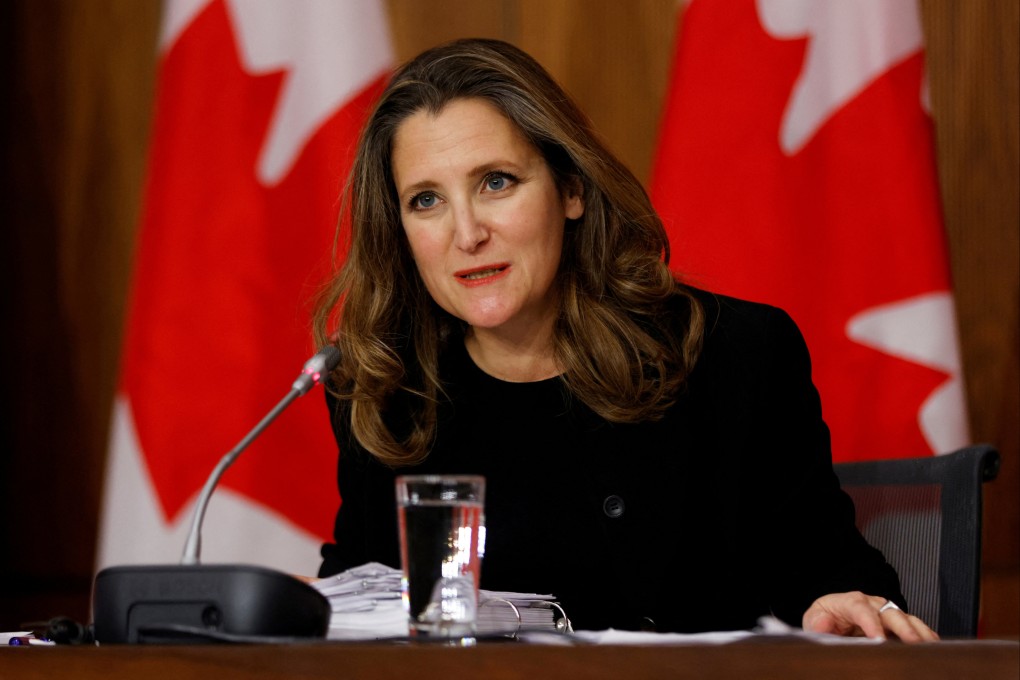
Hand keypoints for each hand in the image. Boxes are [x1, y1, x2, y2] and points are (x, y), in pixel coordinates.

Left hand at [802, 591, 938, 642]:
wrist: (833, 617)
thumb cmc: (825, 618)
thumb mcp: (814, 619)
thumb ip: (817, 622)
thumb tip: (821, 624)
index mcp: (850, 601)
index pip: (860, 608)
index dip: (870, 622)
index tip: (877, 638)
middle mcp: (873, 604)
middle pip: (890, 612)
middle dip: (903, 626)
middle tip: (913, 642)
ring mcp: (888, 613)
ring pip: (907, 619)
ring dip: (920, 631)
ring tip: (930, 646)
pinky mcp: (898, 625)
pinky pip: (915, 628)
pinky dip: (925, 636)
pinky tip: (934, 646)